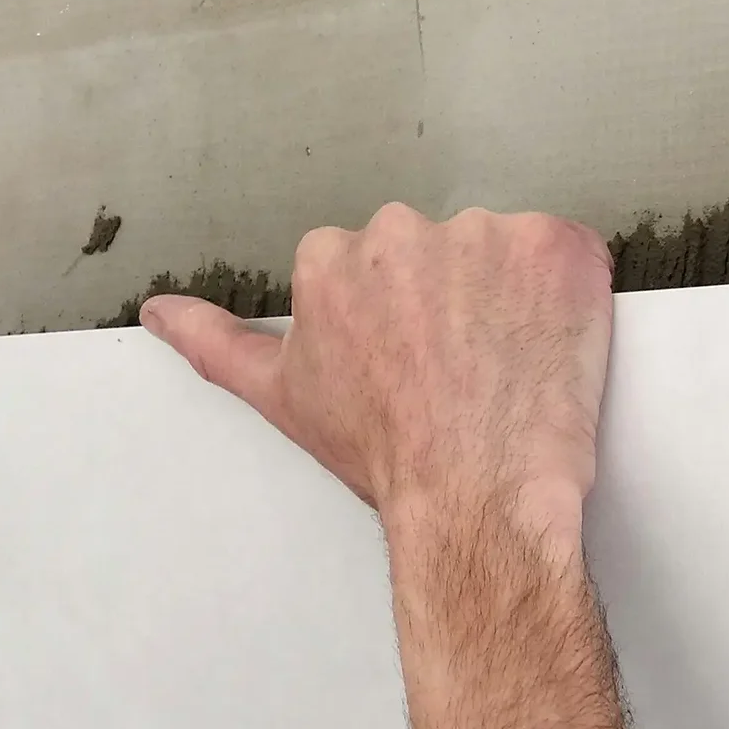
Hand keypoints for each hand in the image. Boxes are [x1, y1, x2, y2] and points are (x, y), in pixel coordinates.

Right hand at [138, 203, 613, 558]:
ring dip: (515, 299)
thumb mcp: (282, 398)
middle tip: (466, 372)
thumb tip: (157, 313)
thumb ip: (216, 343)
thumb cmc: (387, 457)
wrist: (476, 498)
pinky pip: (570, 254)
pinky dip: (570, 295)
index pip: (382, 266)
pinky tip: (553, 350)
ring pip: (506, 254)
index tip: (418, 364)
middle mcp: (403, 230)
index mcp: (334, 257)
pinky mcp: (556, 247)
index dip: (408, 320)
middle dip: (458, 300)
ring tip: (509, 369)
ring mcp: (485, 234)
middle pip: (442, 252)